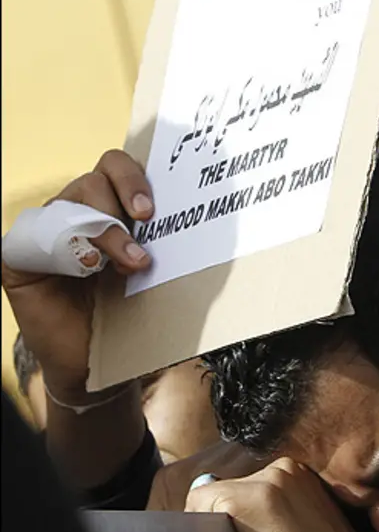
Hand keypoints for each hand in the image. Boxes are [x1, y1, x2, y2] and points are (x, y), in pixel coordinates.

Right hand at [1, 150, 153, 402]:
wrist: (95, 364)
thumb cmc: (128, 315)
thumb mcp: (152, 273)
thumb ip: (162, 244)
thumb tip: (205, 223)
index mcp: (109, 208)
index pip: (116, 167)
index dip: (134, 178)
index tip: (152, 210)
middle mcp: (75, 212)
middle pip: (95, 178)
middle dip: (124, 198)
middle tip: (145, 228)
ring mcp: (46, 231)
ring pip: (71, 203)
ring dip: (106, 230)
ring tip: (129, 264)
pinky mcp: (20, 256)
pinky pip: (35, 236)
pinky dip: (65, 250)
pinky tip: (87, 270)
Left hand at [185, 457, 378, 531]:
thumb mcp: (315, 527)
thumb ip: (284, 514)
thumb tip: (245, 522)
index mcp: (299, 472)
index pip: (246, 488)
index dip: (240, 523)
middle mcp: (281, 468)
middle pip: (226, 491)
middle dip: (226, 523)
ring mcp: (262, 481)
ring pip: (209, 500)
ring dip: (213, 529)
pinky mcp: (242, 501)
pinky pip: (197, 510)